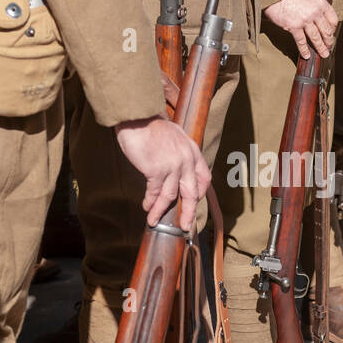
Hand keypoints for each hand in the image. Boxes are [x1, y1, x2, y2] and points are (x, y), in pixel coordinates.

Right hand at [114, 116, 211, 230]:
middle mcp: (186, 160)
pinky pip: (155, 192)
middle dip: (188, 213)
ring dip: (160, 211)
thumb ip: (178, 152)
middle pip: (191, 193)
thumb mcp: (174, 136)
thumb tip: (173, 170)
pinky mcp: (156, 170)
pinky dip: (150, 202)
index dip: (200, 193)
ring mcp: (172, 166)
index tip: (193, 202)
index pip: (204, 178)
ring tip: (153, 220)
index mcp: (192, 151)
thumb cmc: (151, 125)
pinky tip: (146, 206)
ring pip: (171, 197)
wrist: (138, 116)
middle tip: (185, 227)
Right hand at [263, 0, 338, 61]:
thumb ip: (315, 5)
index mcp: (320, 3)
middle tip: (329, 47)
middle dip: (329, 41)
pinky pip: (301, 42)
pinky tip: (306, 55)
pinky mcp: (294, 26)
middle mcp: (315, 12)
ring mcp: (305, 20)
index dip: (333, 29)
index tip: (331, 34)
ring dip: (321, 48)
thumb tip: (319, 16)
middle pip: (326, 30)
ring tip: (323, 54)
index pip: (333, 19)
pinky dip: (304, 50)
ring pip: (316, 38)